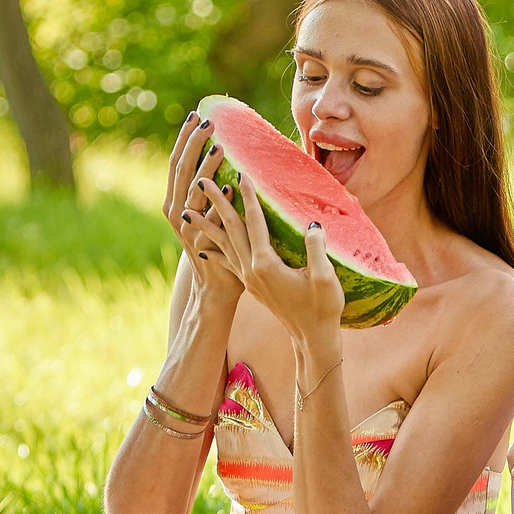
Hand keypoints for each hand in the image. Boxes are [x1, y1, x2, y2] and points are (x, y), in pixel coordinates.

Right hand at [164, 110, 241, 301]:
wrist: (216, 285)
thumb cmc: (220, 244)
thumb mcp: (210, 213)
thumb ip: (212, 188)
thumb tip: (225, 153)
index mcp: (176, 201)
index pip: (177, 162)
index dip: (185, 138)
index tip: (195, 114)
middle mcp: (177, 212)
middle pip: (182, 171)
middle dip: (194, 144)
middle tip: (208, 122)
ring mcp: (189, 228)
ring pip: (195, 193)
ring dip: (207, 168)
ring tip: (220, 147)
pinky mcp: (203, 244)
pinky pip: (212, 219)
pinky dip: (220, 202)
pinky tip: (232, 186)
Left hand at [203, 177, 346, 356]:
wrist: (312, 338)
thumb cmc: (323, 308)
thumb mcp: (325, 278)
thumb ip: (316, 248)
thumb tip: (311, 224)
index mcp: (266, 265)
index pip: (254, 224)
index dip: (247, 198)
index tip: (240, 175)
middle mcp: (251, 270)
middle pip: (230, 230)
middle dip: (216, 203)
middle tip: (201, 179)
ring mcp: (248, 278)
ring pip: (223, 244)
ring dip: (206, 224)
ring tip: (188, 209)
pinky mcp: (250, 284)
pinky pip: (226, 260)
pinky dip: (213, 248)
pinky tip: (201, 244)